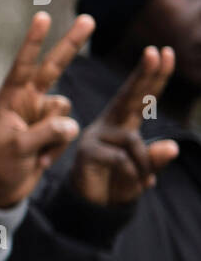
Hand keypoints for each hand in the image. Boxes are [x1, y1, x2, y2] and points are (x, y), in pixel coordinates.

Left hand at [0, 12, 93, 207]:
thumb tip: (71, 123)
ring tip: (32, 153)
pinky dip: (57, 148)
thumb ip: (44, 132)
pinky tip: (39, 160)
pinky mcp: (51, 130)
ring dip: (54, 136)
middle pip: (53, 68)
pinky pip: (68, 132)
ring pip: (65, 113)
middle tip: (89, 19)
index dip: (34, 42)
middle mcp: (25, 101)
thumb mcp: (17, 149)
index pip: (23, 66)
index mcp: (8, 99)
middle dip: (71, 45)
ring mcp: (40, 115)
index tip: (42, 16)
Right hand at [68, 46, 178, 206]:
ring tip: (144, 181)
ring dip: (145, 164)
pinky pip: (122, 159)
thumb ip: (156, 158)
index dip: (154, 76)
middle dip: (144, 75)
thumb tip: (172, 147)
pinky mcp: (87, 152)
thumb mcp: (144, 171)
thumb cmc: (119, 184)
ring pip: (133, 140)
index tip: (165, 53)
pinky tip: (135, 184)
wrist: (92, 208)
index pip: (142, 97)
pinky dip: (134, 174)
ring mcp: (96, 136)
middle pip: (130, 97)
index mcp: (124, 124)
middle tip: (156, 52)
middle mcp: (109, 125)